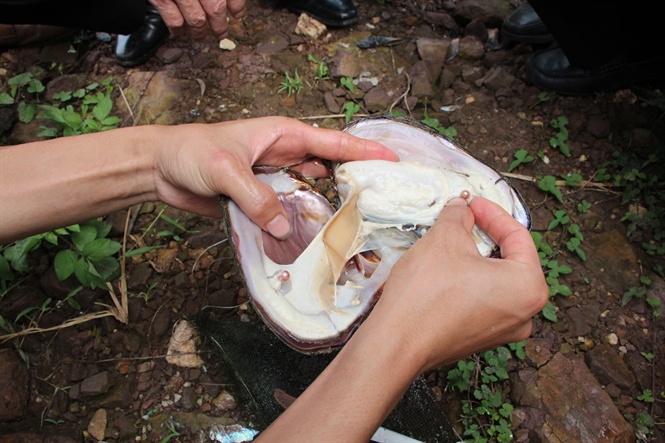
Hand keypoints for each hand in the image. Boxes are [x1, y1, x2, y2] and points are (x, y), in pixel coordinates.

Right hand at [149, 0, 245, 39]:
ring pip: (197, 20)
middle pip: (216, 8)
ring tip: (201, 35)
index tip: (238, 14)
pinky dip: (178, 29)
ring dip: (201, 32)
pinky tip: (179, 30)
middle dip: (220, 25)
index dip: (236, 6)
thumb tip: (230, 4)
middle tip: (221, 32)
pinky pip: (174, 20)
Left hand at [154, 117, 397, 237]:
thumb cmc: (191, 152)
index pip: (332, 143)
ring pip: (311, 193)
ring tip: (355, 225)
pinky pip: (287, 213)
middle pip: (328, 169)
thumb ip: (256, 197)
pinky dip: (299, 224)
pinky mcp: (261, 201)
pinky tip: (312, 240)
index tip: (392, 161)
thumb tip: (283, 228)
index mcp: (282, 135)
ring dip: (327, 207)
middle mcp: (284, 156)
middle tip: (382, 200)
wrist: (161, 169)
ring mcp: (274, 179)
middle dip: (354, 180)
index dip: (363, 152)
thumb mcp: (225, 169)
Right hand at [256, 196, 546, 441]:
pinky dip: (467, 282)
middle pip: (508, 260)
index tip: (471, 202)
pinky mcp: (479, 340)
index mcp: (529, 286)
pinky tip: (444, 271)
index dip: (492, 213)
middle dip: (484, 235)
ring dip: (474, 258)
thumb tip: (461, 207)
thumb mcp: (444, 239)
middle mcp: (525, 313)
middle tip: (463, 218)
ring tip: (450, 241)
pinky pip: (480, 301)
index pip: (518, 236)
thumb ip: (459, 216)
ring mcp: (503, 331)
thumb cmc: (427, 291)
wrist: (397, 343)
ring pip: (493, 282)